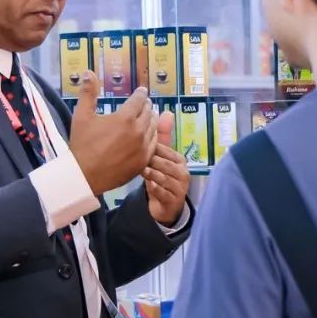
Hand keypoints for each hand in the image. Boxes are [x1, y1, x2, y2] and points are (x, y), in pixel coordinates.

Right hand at [68, 71, 156, 194]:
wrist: (84, 175)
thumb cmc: (82, 144)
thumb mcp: (82, 116)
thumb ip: (88, 93)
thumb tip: (88, 72)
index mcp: (125, 117)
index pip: (140, 99)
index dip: (141, 93)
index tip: (141, 91)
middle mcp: (138, 131)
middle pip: (149, 112)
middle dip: (146, 105)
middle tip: (144, 103)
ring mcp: (143, 147)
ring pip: (153, 128)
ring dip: (151, 119)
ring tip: (147, 116)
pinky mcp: (144, 161)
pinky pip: (153, 144)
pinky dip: (151, 137)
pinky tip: (148, 135)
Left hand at [144, 111, 189, 225]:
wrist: (165, 205)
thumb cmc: (161, 176)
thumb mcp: (160, 158)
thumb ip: (161, 136)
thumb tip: (166, 112)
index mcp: (179, 159)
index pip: (164, 149)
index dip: (149, 147)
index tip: (134, 146)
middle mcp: (183, 172)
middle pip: (163, 162)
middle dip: (149, 161)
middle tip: (133, 158)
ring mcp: (180, 187)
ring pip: (163, 177)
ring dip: (151, 174)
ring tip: (141, 170)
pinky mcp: (173, 200)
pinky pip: (162, 192)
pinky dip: (154, 188)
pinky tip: (148, 185)